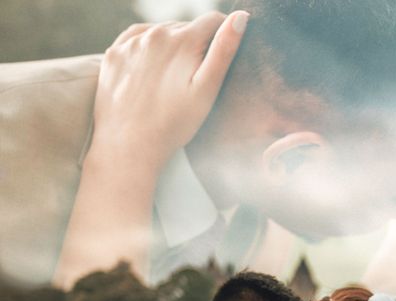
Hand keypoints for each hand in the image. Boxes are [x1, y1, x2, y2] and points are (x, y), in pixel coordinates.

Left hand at [90, 10, 248, 170]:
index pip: (212, 22)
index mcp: (181, 40)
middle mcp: (154, 34)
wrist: (128, 146)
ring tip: (174, 76)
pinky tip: (152, 69)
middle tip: (198, 73)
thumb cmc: (173, 125)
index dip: (224, 32)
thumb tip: (240, 18)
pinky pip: (134, 42)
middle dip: (195, 43)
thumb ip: (223, 51)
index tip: (227, 46)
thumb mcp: (206, 91)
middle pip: (184, 28)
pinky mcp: (113, 55)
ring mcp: (130, 44)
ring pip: (159, 34)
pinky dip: (145, 50)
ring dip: (170, 46)